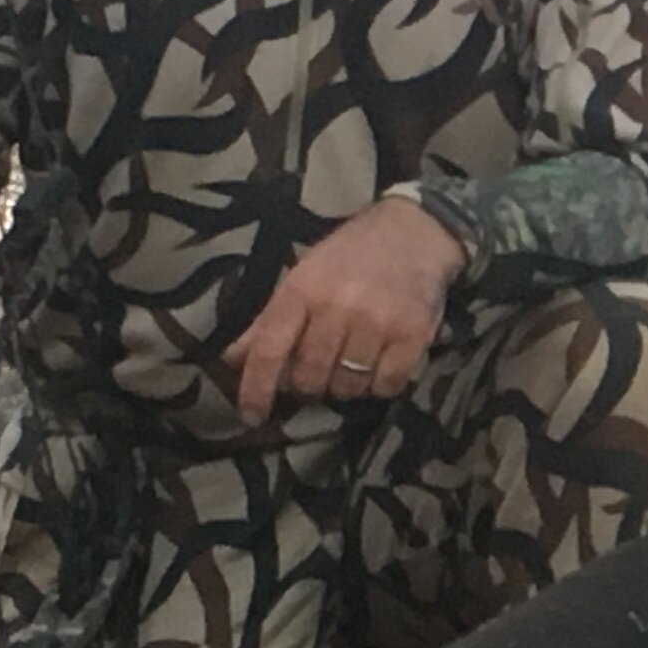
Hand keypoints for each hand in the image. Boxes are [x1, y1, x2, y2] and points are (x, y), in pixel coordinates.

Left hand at [227, 195, 466, 423]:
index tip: (250, 416)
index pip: (269, 350)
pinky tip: (380, 363)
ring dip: (346, 385)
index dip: (256, 389)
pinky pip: (386, 386)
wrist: (416, 231)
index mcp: (302, 290)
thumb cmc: (350, 255)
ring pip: (348, 387)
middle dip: (310, 384)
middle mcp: (338, 307)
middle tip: (321, 369)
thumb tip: (232, 359)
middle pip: (310, 378)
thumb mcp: (303, 278)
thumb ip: (269, 321)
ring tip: (353, 362)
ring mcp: (377, 323)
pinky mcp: (413, 335)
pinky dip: (380, 384)